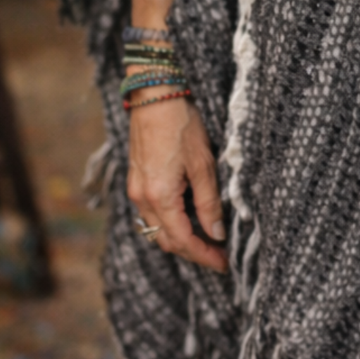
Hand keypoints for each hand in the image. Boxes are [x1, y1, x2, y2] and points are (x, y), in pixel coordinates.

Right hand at [127, 96, 228, 272]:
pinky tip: (188, 217)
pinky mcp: (136, 180)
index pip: (183, 241)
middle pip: (167, 241)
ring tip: (207, 239)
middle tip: (219, 256)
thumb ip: (208, 202)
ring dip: (180, 238)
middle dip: (193, 252)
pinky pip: (150, 213)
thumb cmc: (181, 124)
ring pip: (157, 229)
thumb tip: (217, 233)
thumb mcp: (203, 164)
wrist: (155, 95)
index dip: (204, 256)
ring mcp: (135, 189)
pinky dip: (169, 222)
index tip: (224, 264)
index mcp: (160, 197)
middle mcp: (142, 198)